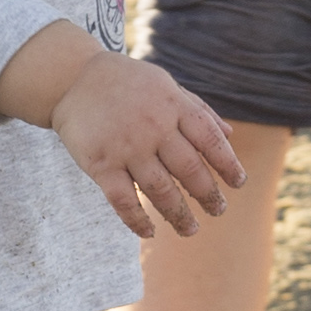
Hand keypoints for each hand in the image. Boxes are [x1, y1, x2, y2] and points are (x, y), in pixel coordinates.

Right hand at [42, 48, 245, 238]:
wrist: (72, 78)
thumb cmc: (126, 83)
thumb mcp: (166, 85)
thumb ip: (198, 109)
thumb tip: (230, 135)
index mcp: (174, 105)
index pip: (210, 140)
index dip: (228, 164)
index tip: (239, 184)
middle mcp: (154, 127)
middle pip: (190, 169)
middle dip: (208, 195)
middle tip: (218, 210)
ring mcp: (127, 147)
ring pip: (160, 190)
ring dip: (178, 215)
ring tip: (190, 230)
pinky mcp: (101, 164)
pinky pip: (123, 200)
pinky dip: (137, 220)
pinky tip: (149, 232)